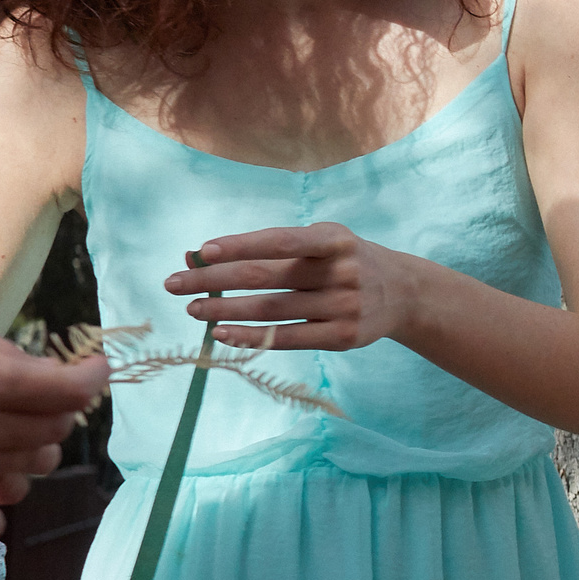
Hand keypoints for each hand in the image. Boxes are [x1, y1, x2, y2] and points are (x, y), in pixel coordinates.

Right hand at [0, 308, 105, 499]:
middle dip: (63, 406)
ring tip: (19, 418)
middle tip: (50, 388)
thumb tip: (48, 369)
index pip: (69, 392)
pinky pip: (0, 481)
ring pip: (36, 462)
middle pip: (58, 430)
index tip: (98, 366)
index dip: (94, 377)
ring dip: (39, 439)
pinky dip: (6, 460)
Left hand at [167, 223, 417, 349]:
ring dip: (224, 311)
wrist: (403, 292)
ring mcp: (345, 306)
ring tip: (192, 310)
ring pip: (271, 311)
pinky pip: (288, 339)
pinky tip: (223, 334)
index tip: (201, 251)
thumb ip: (266, 248)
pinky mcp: (344, 337)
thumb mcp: (318, 242)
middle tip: (175, 284)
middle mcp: (342, 272)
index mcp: (334, 240)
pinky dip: (251, 337)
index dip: (241, 246)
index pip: (280, 241)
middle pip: (267, 278)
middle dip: (214, 281)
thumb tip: (197, 255)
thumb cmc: (344, 261)